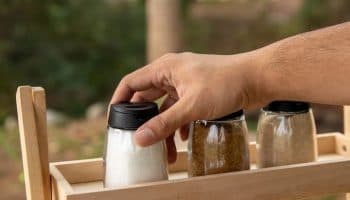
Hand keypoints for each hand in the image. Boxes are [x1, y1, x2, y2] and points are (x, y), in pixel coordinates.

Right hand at [110, 52, 267, 162]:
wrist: (256, 78)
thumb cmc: (225, 84)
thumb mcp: (192, 106)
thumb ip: (165, 123)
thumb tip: (140, 139)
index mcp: (165, 68)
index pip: (132, 82)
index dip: (120, 100)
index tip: (114, 120)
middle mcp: (172, 73)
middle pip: (148, 99)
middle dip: (146, 122)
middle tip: (142, 141)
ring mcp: (185, 83)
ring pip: (166, 108)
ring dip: (164, 128)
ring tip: (165, 151)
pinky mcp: (197, 92)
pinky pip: (180, 109)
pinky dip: (178, 124)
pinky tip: (181, 139)